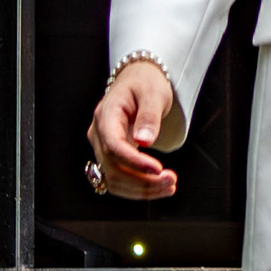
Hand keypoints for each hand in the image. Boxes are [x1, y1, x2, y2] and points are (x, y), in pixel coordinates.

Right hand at [87, 60, 178, 200]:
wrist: (138, 81)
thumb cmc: (144, 83)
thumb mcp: (153, 93)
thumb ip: (148, 116)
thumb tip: (144, 140)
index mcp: (105, 115)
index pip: (113, 146)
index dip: (134, 162)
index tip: (158, 169)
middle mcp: (98, 133)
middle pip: (113, 168)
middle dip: (142, 180)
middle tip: (171, 180)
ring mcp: (102, 147)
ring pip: (113, 180)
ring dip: (141, 189)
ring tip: (168, 186)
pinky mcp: (110, 156)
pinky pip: (118, 180)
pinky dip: (137, 189)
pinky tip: (158, 188)